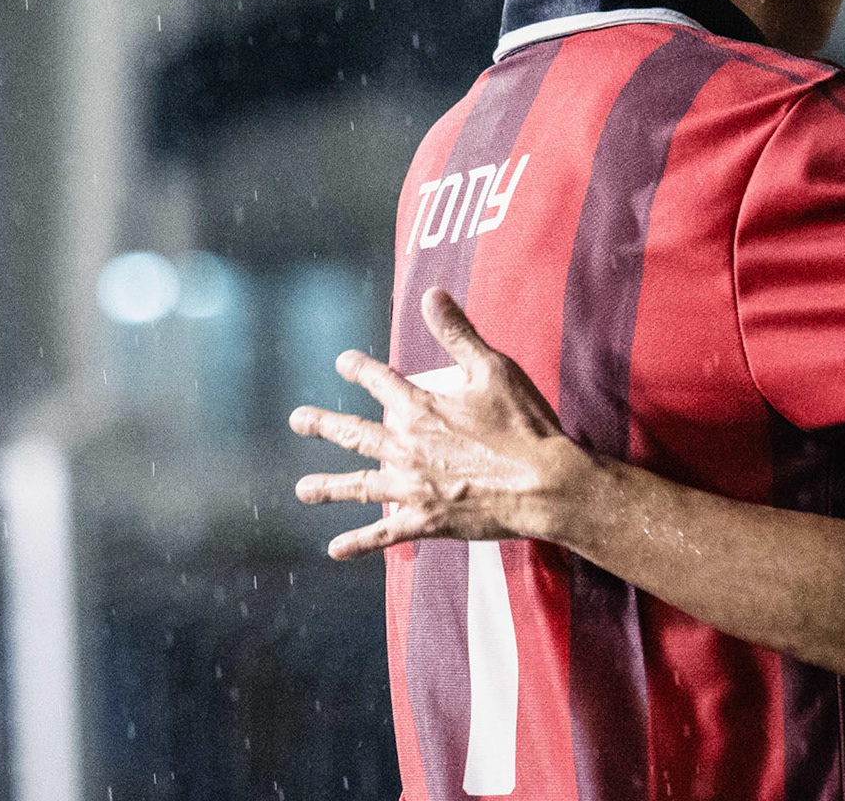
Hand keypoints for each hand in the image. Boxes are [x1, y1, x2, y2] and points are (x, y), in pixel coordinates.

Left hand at [289, 287, 592, 558]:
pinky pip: (385, 534)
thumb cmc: (524, 426)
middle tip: (299, 420)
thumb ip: (458, 334)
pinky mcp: (426, 520)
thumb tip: (431, 296)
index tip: (343, 362)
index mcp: (421, 408)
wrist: (545, 484)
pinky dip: (359, 542)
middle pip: (354, 434)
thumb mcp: (494, 369)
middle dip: (324, 425)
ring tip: (304, 490)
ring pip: (360, 486)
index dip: (359, 369)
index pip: (380, 381)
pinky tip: (336, 549)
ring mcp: (412, 487)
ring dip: (328, 488)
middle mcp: (406, 447)